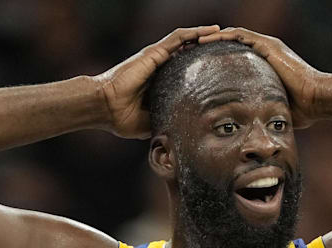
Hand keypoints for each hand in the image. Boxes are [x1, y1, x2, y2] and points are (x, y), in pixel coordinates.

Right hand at [94, 25, 220, 138]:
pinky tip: (212, 30)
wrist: (105, 107)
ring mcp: (157, 57)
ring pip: (186, 41)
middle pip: (187, 52)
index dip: (200, 69)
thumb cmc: (121, 117)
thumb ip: (166, 122)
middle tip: (227, 48)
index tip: (219, 72)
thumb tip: (183, 134)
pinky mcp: (154, 52)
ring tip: (225, 34)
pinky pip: (179, 37)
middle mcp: (159, 66)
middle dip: (207, 49)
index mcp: (159, 82)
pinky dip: (195, 32)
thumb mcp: (150, 123)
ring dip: (205, 36)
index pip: (184, 71)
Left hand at [198, 27, 326, 127]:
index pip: (237, 57)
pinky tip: (206, 40)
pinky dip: (222, 36)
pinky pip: (240, 35)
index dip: (218, 59)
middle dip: (212, 46)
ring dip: (213, 38)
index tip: (200, 66)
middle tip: (191, 52)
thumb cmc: (301, 109)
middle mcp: (266, 51)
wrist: (316, 99)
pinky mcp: (268, 46)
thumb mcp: (272, 109)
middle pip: (233, 43)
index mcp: (266, 65)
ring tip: (193, 42)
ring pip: (233, 35)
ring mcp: (267, 46)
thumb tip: (248, 131)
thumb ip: (260, 112)